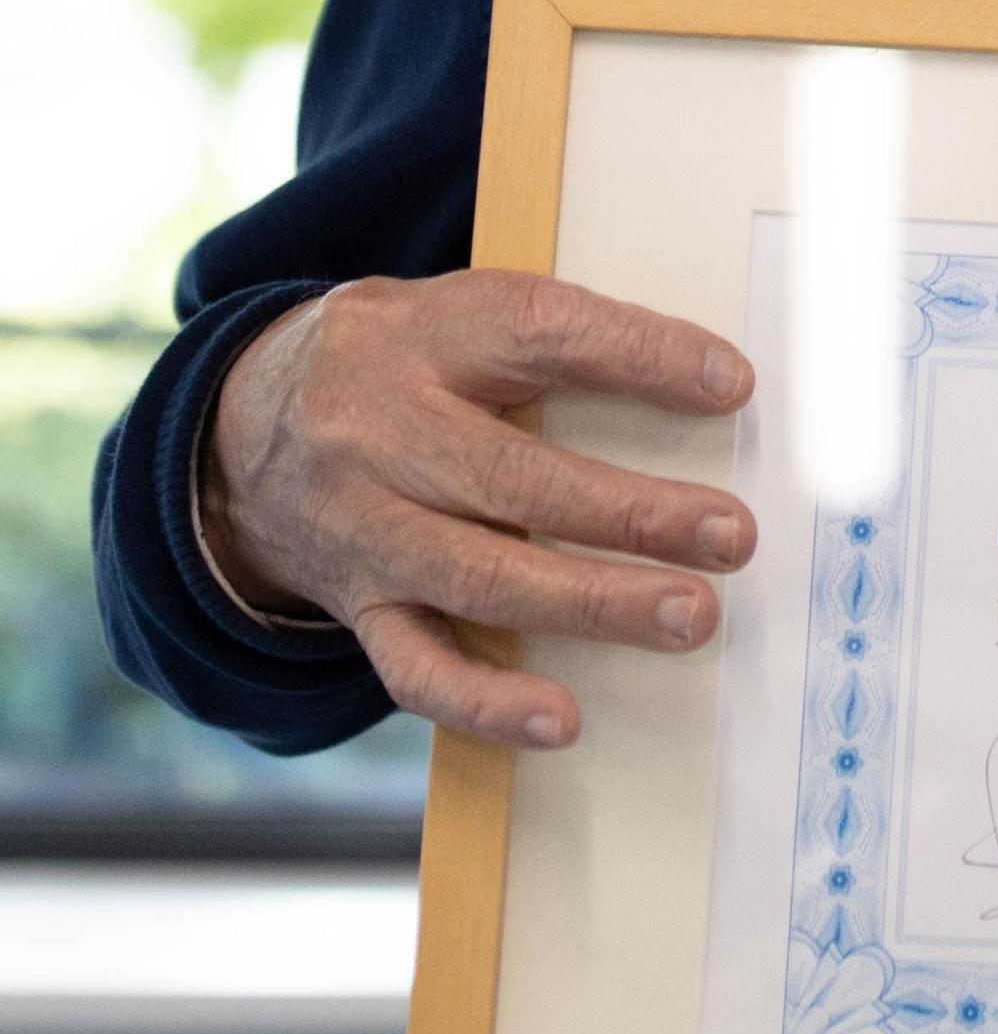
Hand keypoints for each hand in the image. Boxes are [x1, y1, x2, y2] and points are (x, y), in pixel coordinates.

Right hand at [199, 270, 756, 750]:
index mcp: (417, 336)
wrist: (233, 434)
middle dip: (631, 513)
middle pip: (513, 478)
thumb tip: (704, 381)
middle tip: (728, 535)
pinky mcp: (356, 607)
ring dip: (594, 603)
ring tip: (688, 615)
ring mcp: (363, 529)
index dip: (635, 354)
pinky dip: (490, 700)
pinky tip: (561, 719)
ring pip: (481, 576)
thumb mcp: (445, 315)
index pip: (534, 331)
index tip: (728, 385)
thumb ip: (544, 339)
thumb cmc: (386, 367)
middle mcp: (378, 433)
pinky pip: (418, 667)